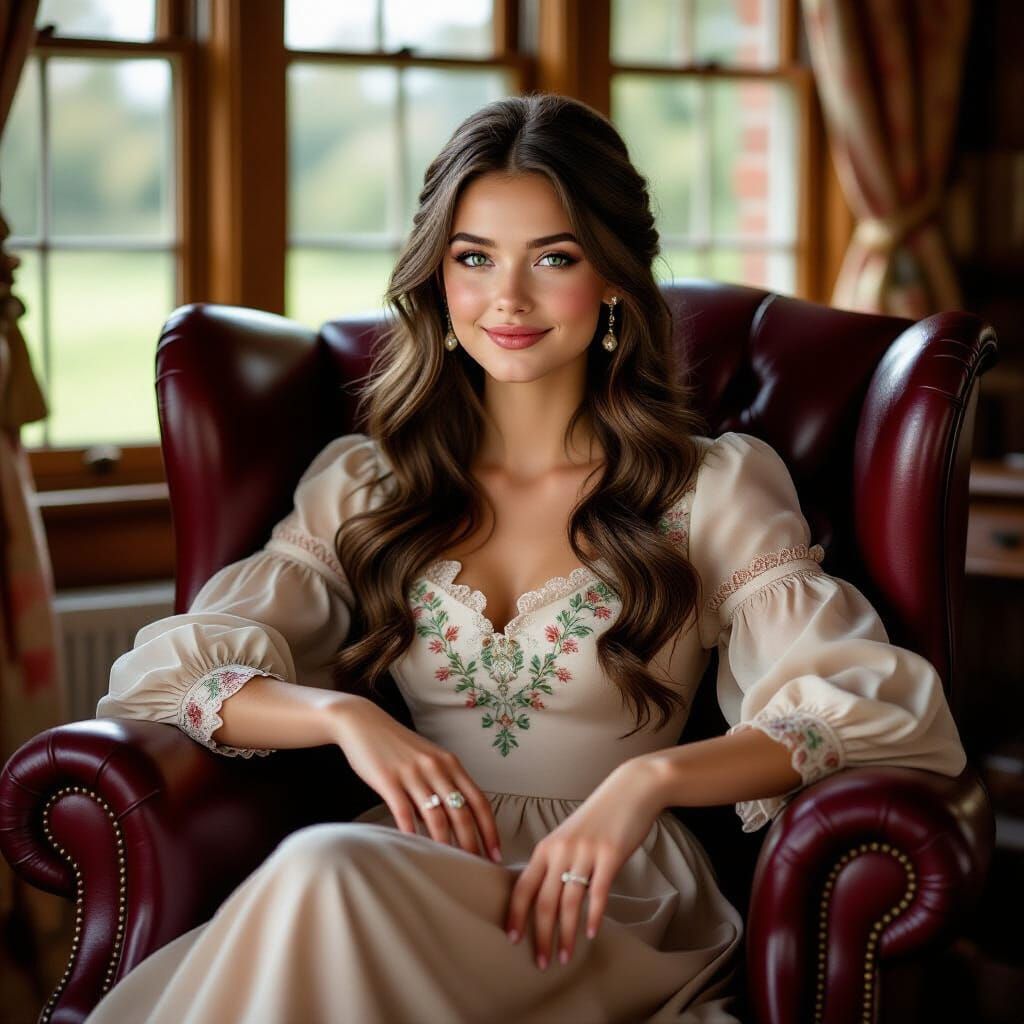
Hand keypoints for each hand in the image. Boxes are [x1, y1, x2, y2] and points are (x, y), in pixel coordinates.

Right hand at [329, 697, 501, 862]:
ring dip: (445, 844)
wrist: (363, 723)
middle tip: (476, 868)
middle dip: (471, 843)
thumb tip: (456, 819)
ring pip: (436, 816)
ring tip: (450, 866)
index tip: (495, 853)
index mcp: (450, 763)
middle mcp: (436, 767)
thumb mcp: (429, 759)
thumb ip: (444, 783)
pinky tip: (415, 849)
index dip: (490, 829)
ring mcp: (413, 773)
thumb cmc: (398, 746)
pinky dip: (412, 833)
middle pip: (462, 812)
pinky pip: (404, 811)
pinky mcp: (388, 779)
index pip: (479, 801)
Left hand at [503, 758, 665, 969]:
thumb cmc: (599, 816)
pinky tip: (591, 934)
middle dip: (540, 936)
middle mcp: (561, 850)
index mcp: (546, 847)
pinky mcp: (610, 856)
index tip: (512, 939)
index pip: (522, 886)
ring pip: (569, 902)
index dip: (515, 914)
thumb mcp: (568, 835)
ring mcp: (585, 853)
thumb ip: (555, 861)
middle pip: (544, 901)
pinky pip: (598, 893)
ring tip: (564, 956)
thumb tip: (543, 894)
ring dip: (566, 934)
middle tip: (540, 963)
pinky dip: (594, 917)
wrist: (629, 790)